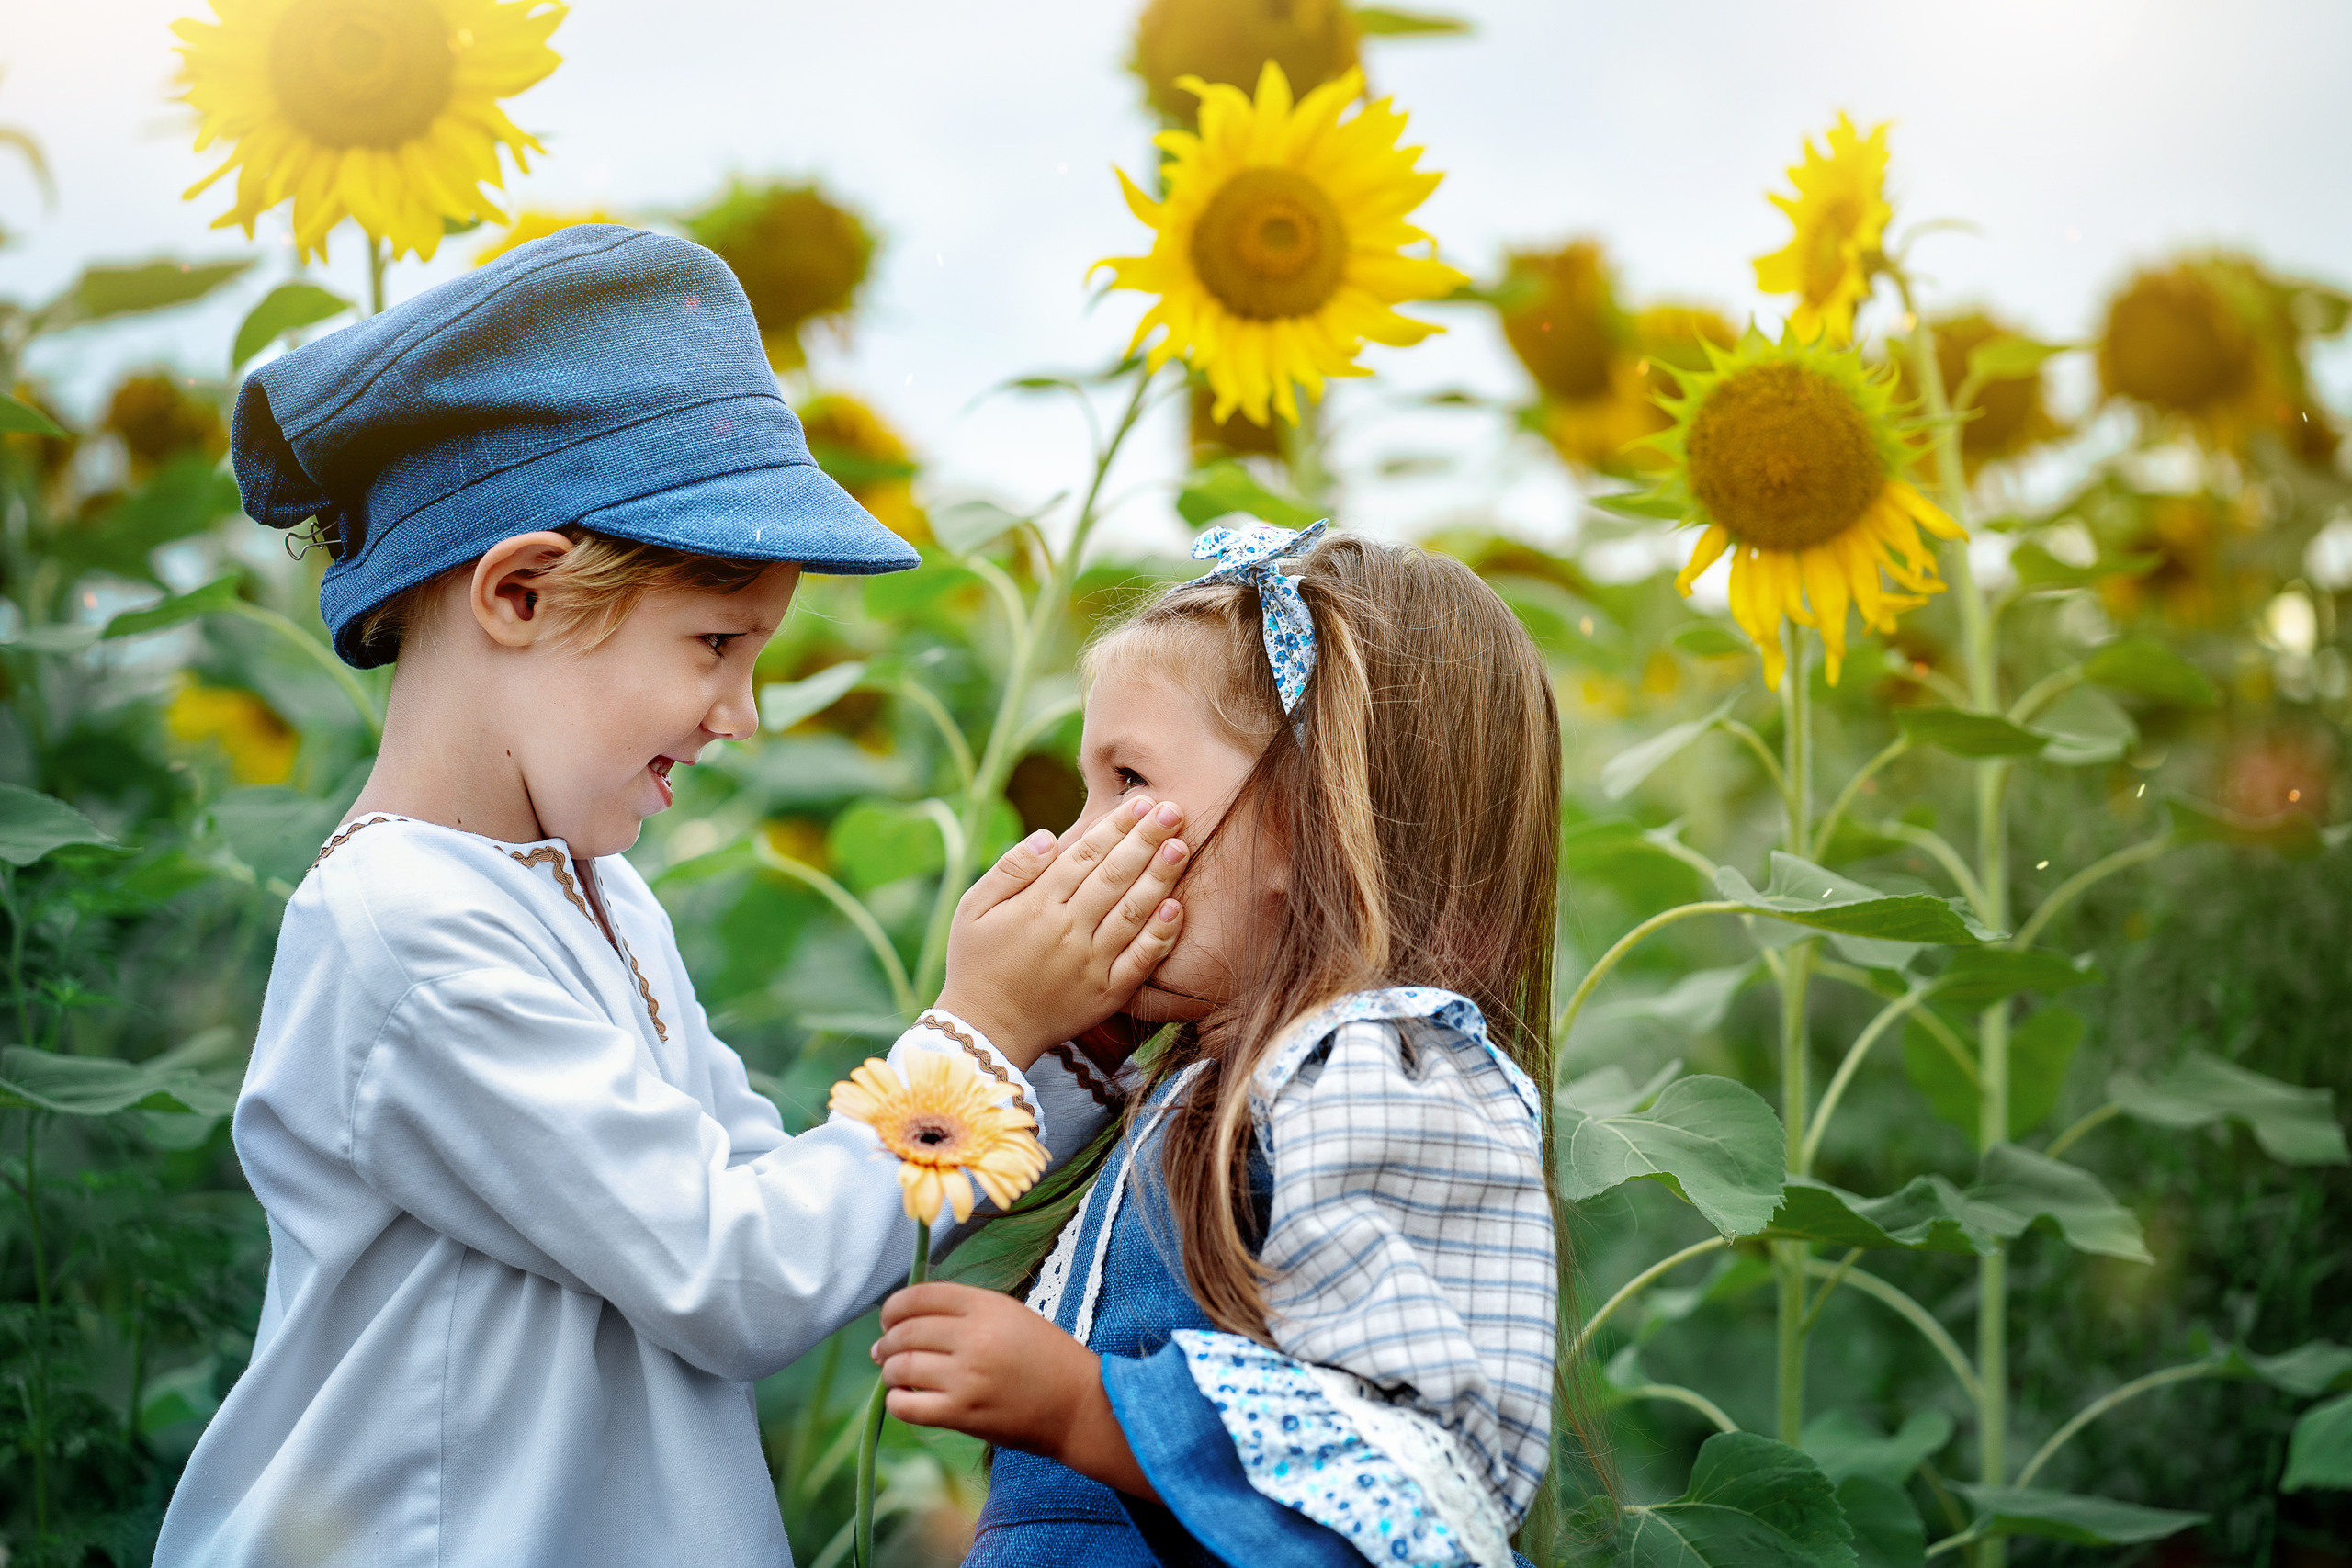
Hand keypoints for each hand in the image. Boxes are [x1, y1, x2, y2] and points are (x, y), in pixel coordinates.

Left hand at [874, 1282, 1155, 1500]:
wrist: (1078, 1405)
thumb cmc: (1045, 1358)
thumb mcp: (1011, 1316)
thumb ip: (965, 1312)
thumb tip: (906, 1322)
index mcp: (987, 1305)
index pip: (920, 1296)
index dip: (894, 1308)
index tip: (888, 1319)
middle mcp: (974, 1336)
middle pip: (906, 1331)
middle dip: (887, 1341)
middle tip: (883, 1350)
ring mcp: (967, 1376)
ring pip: (901, 1367)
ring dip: (891, 1371)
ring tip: (896, 1375)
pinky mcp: (963, 1413)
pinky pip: (907, 1406)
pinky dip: (897, 1401)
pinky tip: (905, 1399)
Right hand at [934, 795, 1187, 1067]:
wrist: (986, 1031)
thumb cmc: (976, 963)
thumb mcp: (973, 908)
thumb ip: (1011, 869)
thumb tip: (1050, 835)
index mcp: (1038, 905)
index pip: (1085, 855)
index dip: (1115, 827)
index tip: (1141, 803)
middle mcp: (1069, 930)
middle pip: (1115, 876)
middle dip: (1147, 840)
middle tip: (1175, 810)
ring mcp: (1092, 963)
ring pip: (1133, 912)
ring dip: (1160, 878)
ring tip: (1181, 847)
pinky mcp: (1107, 993)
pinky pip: (1140, 960)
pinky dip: (1160, 934)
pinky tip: (1177, 908)